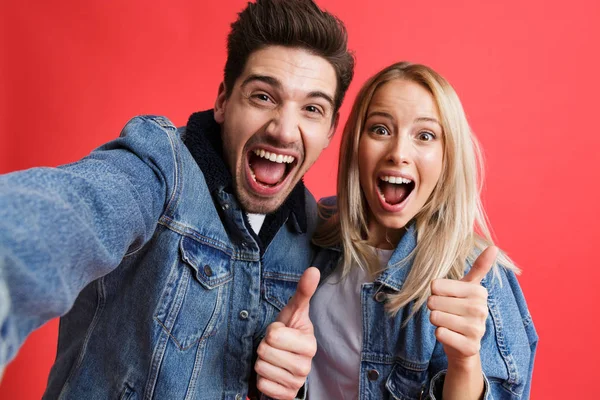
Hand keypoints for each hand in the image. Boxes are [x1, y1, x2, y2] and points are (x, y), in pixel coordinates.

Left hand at [255, 267, 319, 399]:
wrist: (286, 360)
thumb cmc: (289, 333)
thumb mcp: (294, 312)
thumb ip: (303, 291)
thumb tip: (313, 270)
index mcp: (309, 344)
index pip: (273, 334)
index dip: (272, 331)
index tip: (281, 332)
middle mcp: (306, 366)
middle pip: (265, 351)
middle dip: (264, 347)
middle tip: (275, 347)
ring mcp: (297, 383)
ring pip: (261, 368)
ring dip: (262, 362)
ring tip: (274, 358)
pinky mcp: (286, 396)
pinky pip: (262, 385)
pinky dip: (263, 379)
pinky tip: (273, 373)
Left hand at [427, 246, 497, 365]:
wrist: (464, 343)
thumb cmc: (461, 310)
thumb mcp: (468, 287)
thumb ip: (479, 267)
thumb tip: (495, 247)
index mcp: (478, 291)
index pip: (435, 285)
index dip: (435, 293)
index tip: (449, 299)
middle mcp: (481, 309)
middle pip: (433, 301)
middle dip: (435, 308)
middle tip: (448, 313)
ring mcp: (477, 329)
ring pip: (435, 317)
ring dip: (437, 322)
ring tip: (450, 324)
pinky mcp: (470, 347)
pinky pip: (440, 334)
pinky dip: (440, 335)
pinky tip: (452, 336)